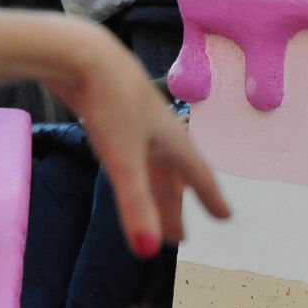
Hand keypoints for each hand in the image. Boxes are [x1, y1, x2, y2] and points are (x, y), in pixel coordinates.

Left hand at [45, 30, 229, 253]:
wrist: (82, 55)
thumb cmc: (111, 104)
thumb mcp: (123, 160)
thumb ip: (135, 205)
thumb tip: (147, 251)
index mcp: (171, 140)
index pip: (198, 175)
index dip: (211, 198)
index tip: (225, 218)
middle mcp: (159, 130)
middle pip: (172, 176)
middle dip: (176, 207)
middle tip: (179, 236)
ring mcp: (136, 120)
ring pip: (153, 163)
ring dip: (155, 190)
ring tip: (152, 211)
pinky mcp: (112, 112)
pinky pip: (133, 150)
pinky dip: (137, 169)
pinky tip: (125, 167)